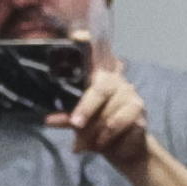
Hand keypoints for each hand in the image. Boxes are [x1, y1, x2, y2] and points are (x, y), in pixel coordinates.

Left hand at [62, 39, 151, 171]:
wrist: (124, 150)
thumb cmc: (98, 131)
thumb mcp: (79, 123)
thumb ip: (67, 117)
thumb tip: (48, 119)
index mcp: (97, 78)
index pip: (92, 55)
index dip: (85, 42)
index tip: (77, 35)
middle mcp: (114, 80)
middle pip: (100, 88)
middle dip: (86, 108)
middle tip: (76, 124)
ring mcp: (129, 94)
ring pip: (107, 113)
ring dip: (93, 133)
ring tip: (85, 145)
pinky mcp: (138, 110)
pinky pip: (118, 123)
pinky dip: (106, 137)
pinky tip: (100, 145)